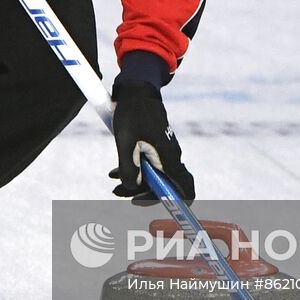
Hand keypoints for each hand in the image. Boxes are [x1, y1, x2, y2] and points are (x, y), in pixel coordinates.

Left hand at [109, 79, 193, 203]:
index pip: (185, 189)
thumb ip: (128, 167)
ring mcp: (163, 151)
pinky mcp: (154, 145)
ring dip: (134, 182)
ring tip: (113, 183)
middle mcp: (170, 157)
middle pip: (163, 186)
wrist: (136, 89)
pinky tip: (115, 170)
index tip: (164, 210)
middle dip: (142, 193)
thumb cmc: (132, 113)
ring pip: (152, 175)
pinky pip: (147, 164)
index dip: (179, 203)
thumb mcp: (125, 141)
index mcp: (169, 159)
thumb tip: (131, 187)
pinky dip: (133, 170)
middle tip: (118, 193)